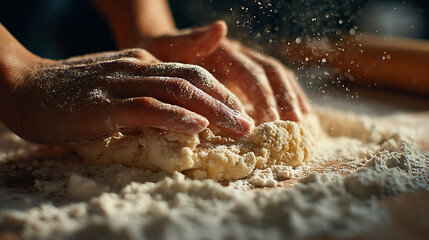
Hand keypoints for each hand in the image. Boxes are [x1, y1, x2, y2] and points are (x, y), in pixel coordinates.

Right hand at [1, 49, 252, 143]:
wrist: (24, 87)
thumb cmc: (73, 93)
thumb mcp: (117, 86)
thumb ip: (147, 95)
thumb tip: (179, 115)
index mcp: (142, 63)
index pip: (192, 73)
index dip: (221, 92)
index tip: (241, 113)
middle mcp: (137, 67)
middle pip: (193, 79)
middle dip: (226, 102)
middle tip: (251, 124)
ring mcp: (120, 83)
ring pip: (176, 90)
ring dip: (212, 109)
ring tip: (238, 127)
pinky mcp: (103, 105)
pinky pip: (146, 108)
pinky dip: (175, 116)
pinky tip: (197, 126)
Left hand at [138, 21, 310, 124]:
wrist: (158, 48)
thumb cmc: (159, 53)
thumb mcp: (167, 46)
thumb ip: (192, 40)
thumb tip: (221, 27)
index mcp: (223, 49)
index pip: (250, 72)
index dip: (262, 95)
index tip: (270, 120)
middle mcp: (240, 53)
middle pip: (270, 72)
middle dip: (283, 98)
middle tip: (293, 125)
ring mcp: (245, 62)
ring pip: (277, 75)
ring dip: (291, 97)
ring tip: (302, 122)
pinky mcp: (246, 74)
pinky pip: (273, 82)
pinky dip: (288, 96)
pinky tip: (297, 114)